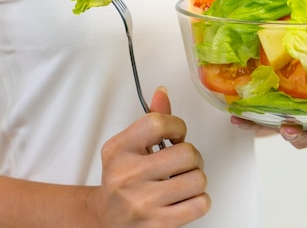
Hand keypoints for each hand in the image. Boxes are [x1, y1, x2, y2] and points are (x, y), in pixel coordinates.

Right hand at [87, 87, 210, 227]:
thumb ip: (150, 122)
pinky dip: (199, 200)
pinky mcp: (157, 224)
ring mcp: (142, 202)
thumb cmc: (122, 180)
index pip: (159, 123)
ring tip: (182, 181)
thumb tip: (162, 93)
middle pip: (187, 153)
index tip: (175, 136)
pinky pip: (200, 203)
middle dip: (192, 157)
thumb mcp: (128, 147)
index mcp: (119, 150)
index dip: (177, 127)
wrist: (106, 219)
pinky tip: (184, 198)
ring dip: (196, 179)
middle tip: (182, 163)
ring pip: (198, 179)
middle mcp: (127, 175)